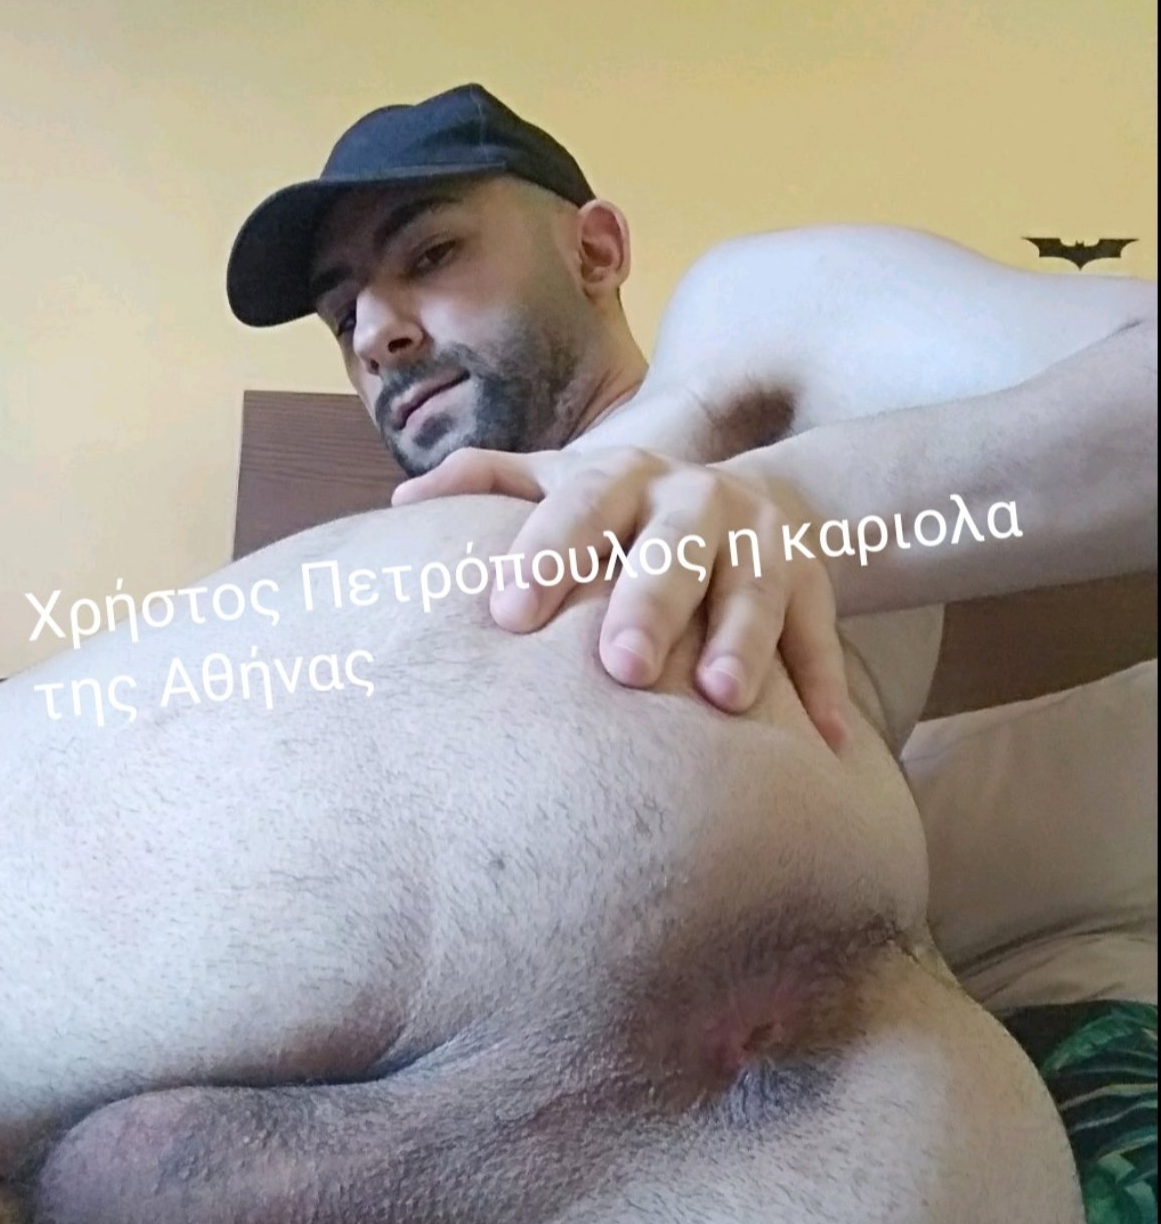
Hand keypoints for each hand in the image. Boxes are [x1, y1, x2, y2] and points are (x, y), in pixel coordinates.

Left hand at [392, 446, 849, 749]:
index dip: (547, 554)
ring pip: (754, 589)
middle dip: (650, 602)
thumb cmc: (624, 514)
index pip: (580, 506)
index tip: (510, 614)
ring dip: (743, 641)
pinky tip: (822, 745)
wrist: (747, 500)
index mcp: (624, 478)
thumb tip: (402, 502)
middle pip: (673, 549)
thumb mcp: (563, 484)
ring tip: (721, 699)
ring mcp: (761, 541)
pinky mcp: (814, 583)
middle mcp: (696, 501)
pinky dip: (822, 689)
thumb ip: (489, 485)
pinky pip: (821, 638)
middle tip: (620, 666)